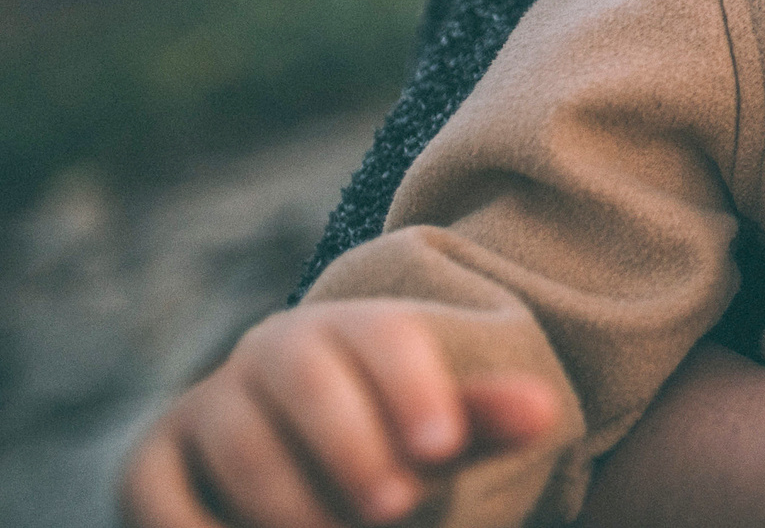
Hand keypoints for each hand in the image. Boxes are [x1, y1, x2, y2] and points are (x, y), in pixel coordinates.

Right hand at [119, 299, 560, 527]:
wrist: (294, 463)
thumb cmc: (385, 447)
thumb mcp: (435, 434)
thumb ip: (480, 421)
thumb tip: (543, 410)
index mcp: (350, 331)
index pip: (384, 337)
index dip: (412, 388)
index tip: (443, 448)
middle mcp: (270, 355)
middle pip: (308, 381)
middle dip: (352, 446)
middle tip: (396, 507)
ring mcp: (204, 409)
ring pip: (241, 444)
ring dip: (292, 502)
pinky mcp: (149, 469)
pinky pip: (163, 502)